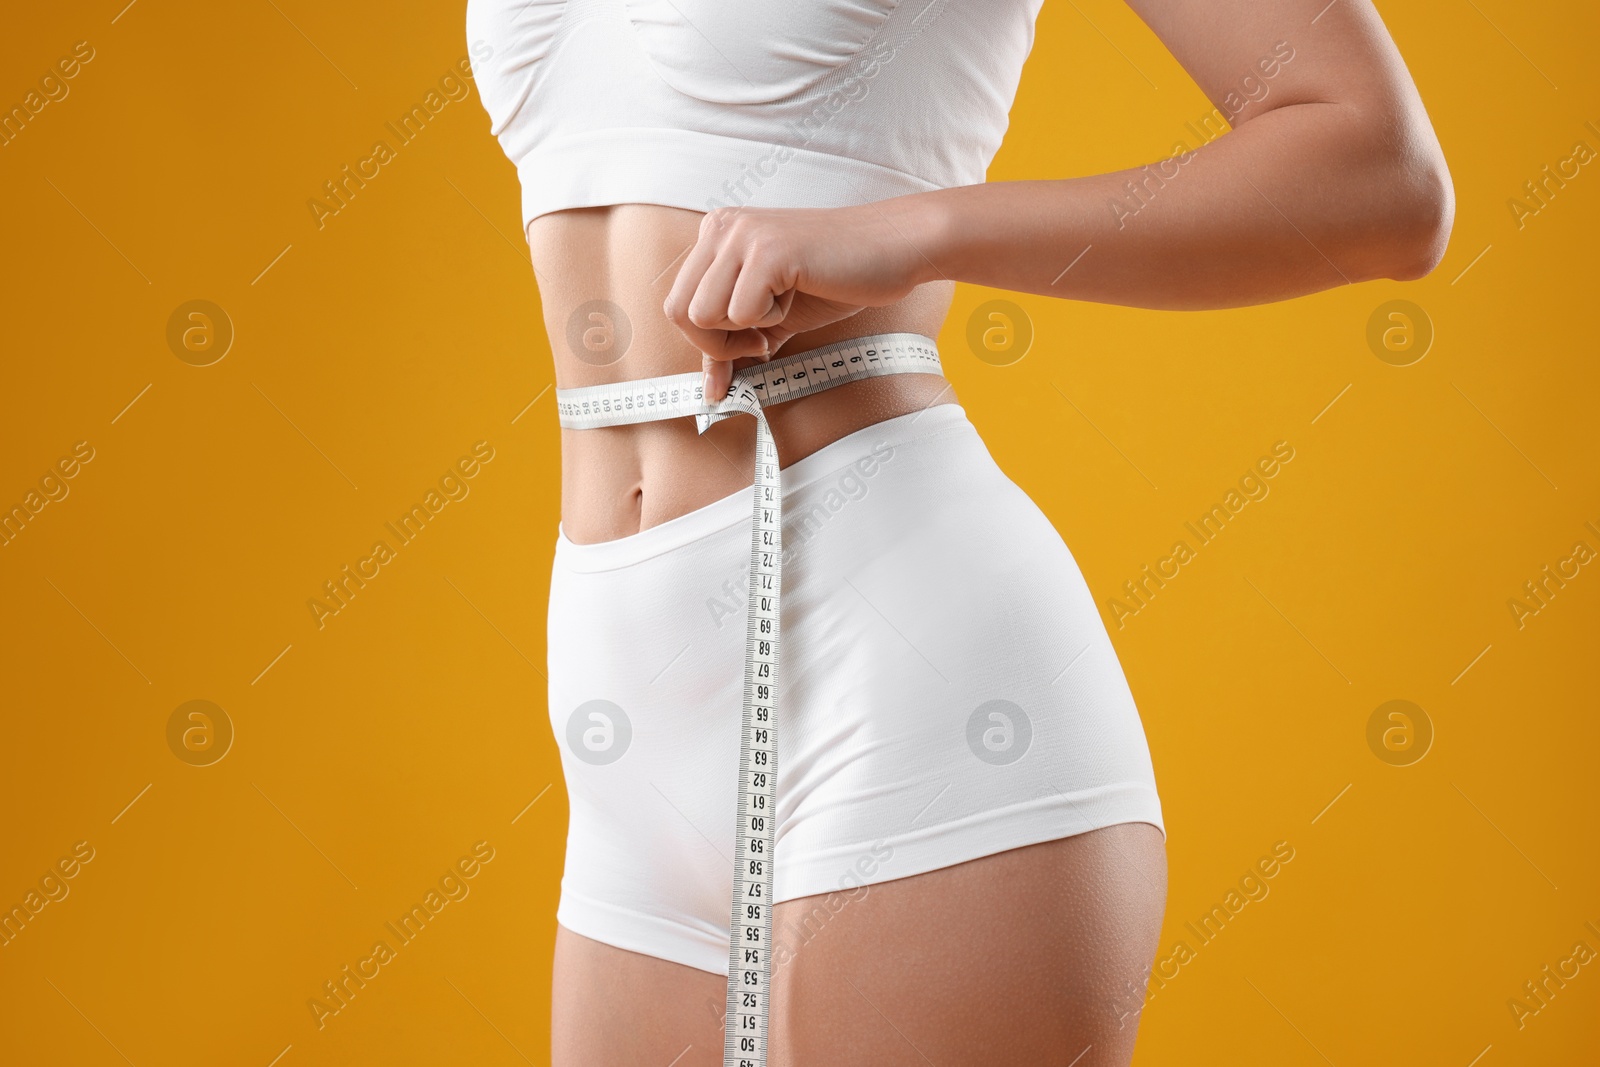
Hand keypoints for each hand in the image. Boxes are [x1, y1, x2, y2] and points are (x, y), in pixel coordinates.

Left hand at [662, 201, 937, 399]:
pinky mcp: (768, 252)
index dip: (708, 341)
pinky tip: (797, 297)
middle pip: (679, 312)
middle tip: (763, 339)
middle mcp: (721, 227)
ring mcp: (742, 235)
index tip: (748, 348)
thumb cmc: (836, 279)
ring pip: (703, 314)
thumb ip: (737, 344)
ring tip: (783, 310)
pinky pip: (740, 313)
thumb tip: (711, 391)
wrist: (893, 249)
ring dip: (746, 330)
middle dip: (718, 343)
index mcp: (716, 233)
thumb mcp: (774, 314)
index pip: (677, 304)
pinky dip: (771, 321)